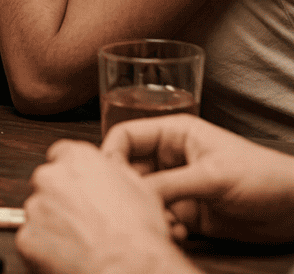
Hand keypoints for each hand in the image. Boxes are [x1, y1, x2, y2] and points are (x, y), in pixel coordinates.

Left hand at [16, 139, 194, 273]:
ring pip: (39, 213)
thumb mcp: (139, 187)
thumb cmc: (138, 235)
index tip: (79, 190)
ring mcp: (36, 207)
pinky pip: (32, 242)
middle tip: (83, 222)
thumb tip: (109, 168)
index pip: (62, 155)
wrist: (130, 270)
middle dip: (60, 200)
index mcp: (77, 158)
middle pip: (48, 184)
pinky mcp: (27, 237)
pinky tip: (71, 258)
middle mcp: (51, 177)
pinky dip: (46, 251)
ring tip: (82, 244)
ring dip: (53, 226)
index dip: (72, 175)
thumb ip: (113, 169)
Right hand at [102, 114, 293, 243]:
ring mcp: (178, 185)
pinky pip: (161, 217)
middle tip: (131, 207)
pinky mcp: (187, 212)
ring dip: (147, 212)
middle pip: (130, 169)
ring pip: (143, 196)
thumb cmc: (260, 175)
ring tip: (162, 223)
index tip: (106, 178)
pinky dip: (163, 227)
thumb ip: (170, 184)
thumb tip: (133, 193)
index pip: (126, 135)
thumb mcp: (212, 176)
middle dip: (128, 189)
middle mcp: (170, 158)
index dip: (112, 154)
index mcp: (173, 134)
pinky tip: (177, 233)